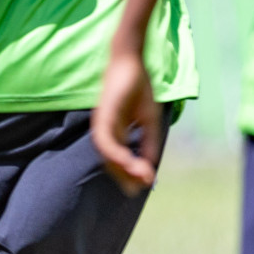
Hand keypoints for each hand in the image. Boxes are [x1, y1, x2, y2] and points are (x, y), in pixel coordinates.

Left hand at [91, 48, 162, 194]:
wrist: (131, 63)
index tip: (143, 186)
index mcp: (115, 133)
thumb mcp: (149, 120)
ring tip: (138, 179)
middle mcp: (105, 131)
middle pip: (110, 161)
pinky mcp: (103, 116)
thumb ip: (149, 142)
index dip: (130, 174)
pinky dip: (116, 153)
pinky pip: (106, 140)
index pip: (119, 160)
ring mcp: (102, 124)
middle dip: (124, 177)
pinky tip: (129, 162)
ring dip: (121, 168)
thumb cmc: (139, 89)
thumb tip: (151, 165)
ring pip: (107, 154)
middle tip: (137, 190)